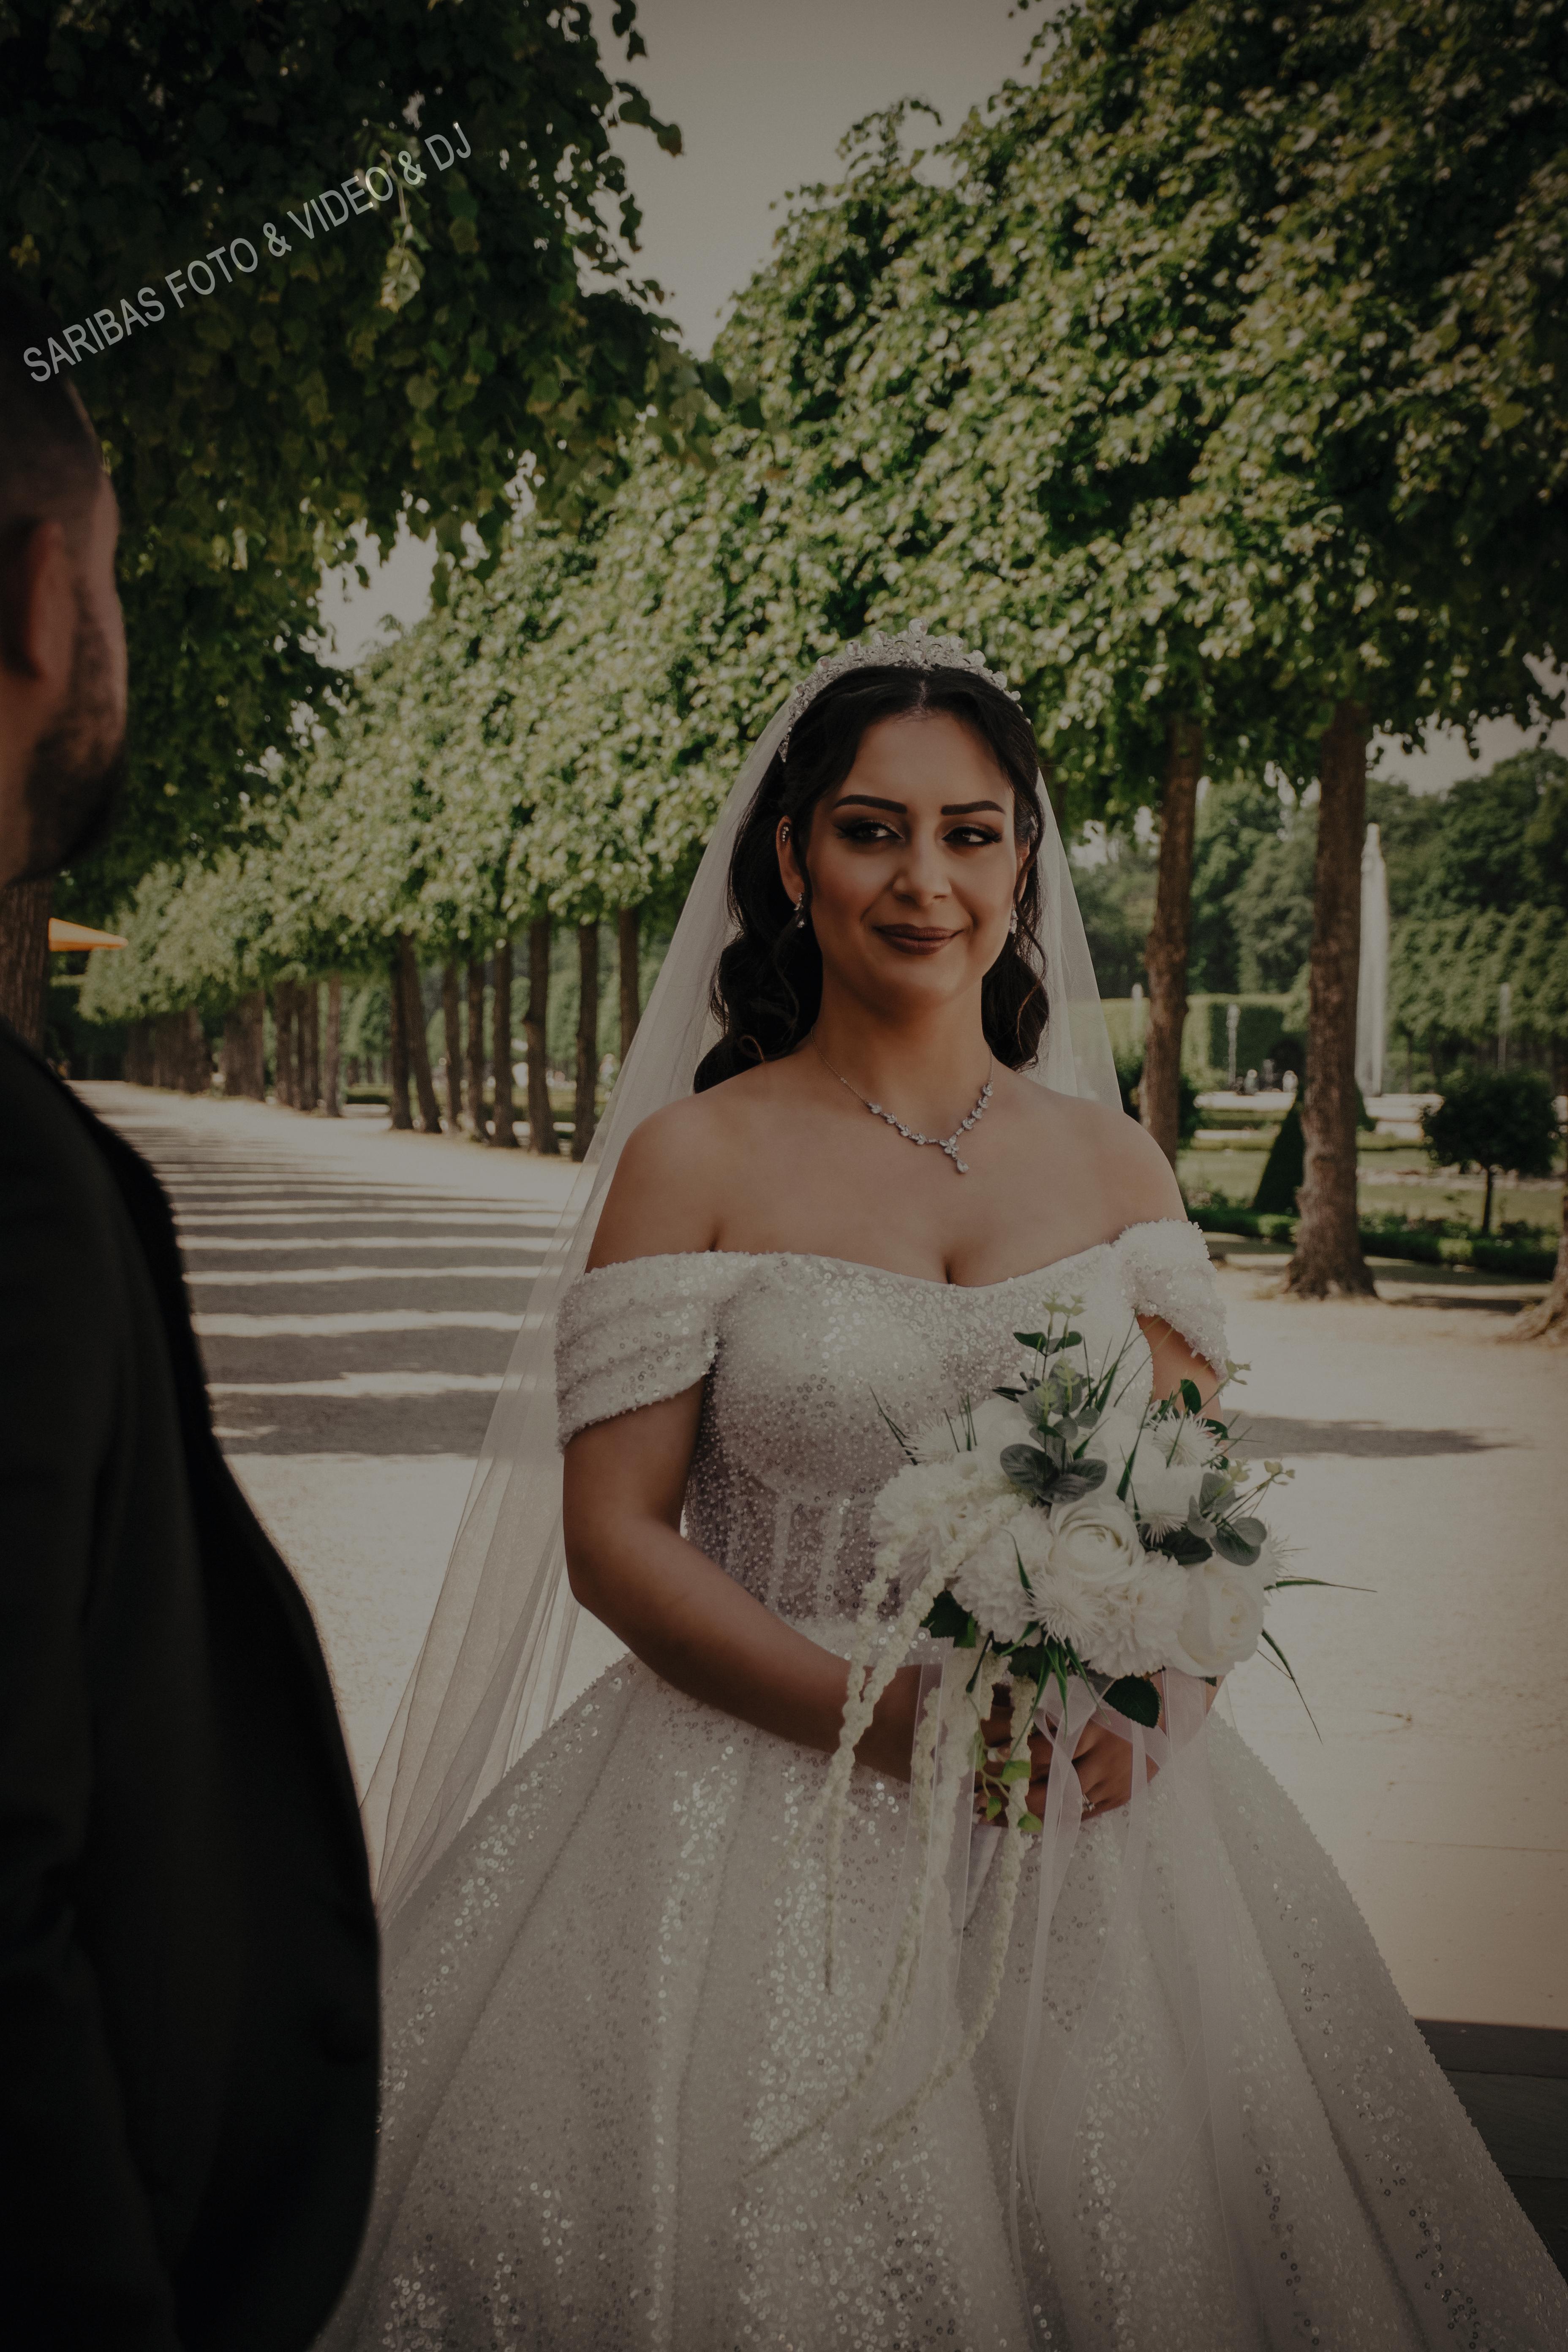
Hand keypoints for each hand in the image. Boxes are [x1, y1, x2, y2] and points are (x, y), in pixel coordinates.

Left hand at [978, 1683, 1160, 1825]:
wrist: (1167, 1715)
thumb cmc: (1120, 1699)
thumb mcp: (1087, 1699)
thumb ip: (1053, 1709)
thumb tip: (1004, 1704)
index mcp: (1089, 1728)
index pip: (1046, 1747)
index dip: (1018, 1755)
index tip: (989, 1757)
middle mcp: (1099, 1757)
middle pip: (1052, 1784)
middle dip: (1015, 1793)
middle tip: (981, 1797)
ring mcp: (1111, 1781)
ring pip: (1065, 1806)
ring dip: (1028, 1813)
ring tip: (996, 1816)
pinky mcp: (1119, 1797)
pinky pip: (1084, 1816)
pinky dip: (1056, 1820)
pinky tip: (1030, 1823)